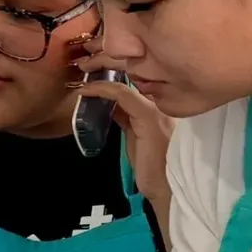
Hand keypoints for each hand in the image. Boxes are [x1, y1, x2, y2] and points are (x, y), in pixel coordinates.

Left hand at [69, 36, 174, 207]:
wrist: (169, 189)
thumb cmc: (156, 168)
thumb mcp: (137, 136)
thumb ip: (126, 117)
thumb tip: (108, 105)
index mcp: (162, 103)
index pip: (137, 77)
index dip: (114, 69)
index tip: (93, 70)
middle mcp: (163, 101)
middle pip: (134, 72)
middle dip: (107, 62)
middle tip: (84, 62)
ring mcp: (158, 107)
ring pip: (128, 79)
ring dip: (101, 73)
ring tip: (82, 71)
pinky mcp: (149, 117)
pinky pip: (122, 94)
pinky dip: (102, 90)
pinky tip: (86, 90)